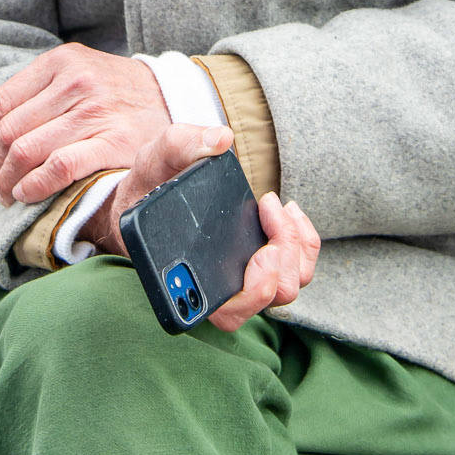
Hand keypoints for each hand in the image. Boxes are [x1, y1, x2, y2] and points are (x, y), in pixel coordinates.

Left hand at [0, 43, 168, 207]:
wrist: (175, 99)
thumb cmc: (115, 93)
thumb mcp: (71, 76)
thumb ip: (24, 93)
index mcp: (60, 63)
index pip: (1, 103)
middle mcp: (76, 81)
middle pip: (10, 130)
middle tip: (1, 186)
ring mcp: (95, 110)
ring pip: (27, 149)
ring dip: (10, 181)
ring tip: (13, 195)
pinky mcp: (115, 140)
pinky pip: (59, 167)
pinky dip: (36, 185)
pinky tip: (31, 194)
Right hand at [82, 123, 321, 331]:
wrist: (150, 189)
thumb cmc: (151, 182)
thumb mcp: (156, 157)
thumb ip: (183, 144)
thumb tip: (221, 140)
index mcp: (191, 280)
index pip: (229, 314)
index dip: (255, 292)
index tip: (262, 254)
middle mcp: (222, 288)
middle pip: (273, 296)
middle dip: (284, 253)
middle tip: (269, 211)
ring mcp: (246, 277)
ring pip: (290, 285)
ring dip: (296, 246)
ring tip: (276, 207)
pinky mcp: (263, 263)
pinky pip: (298, 267)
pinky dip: (303, 240)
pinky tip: (286, 210)